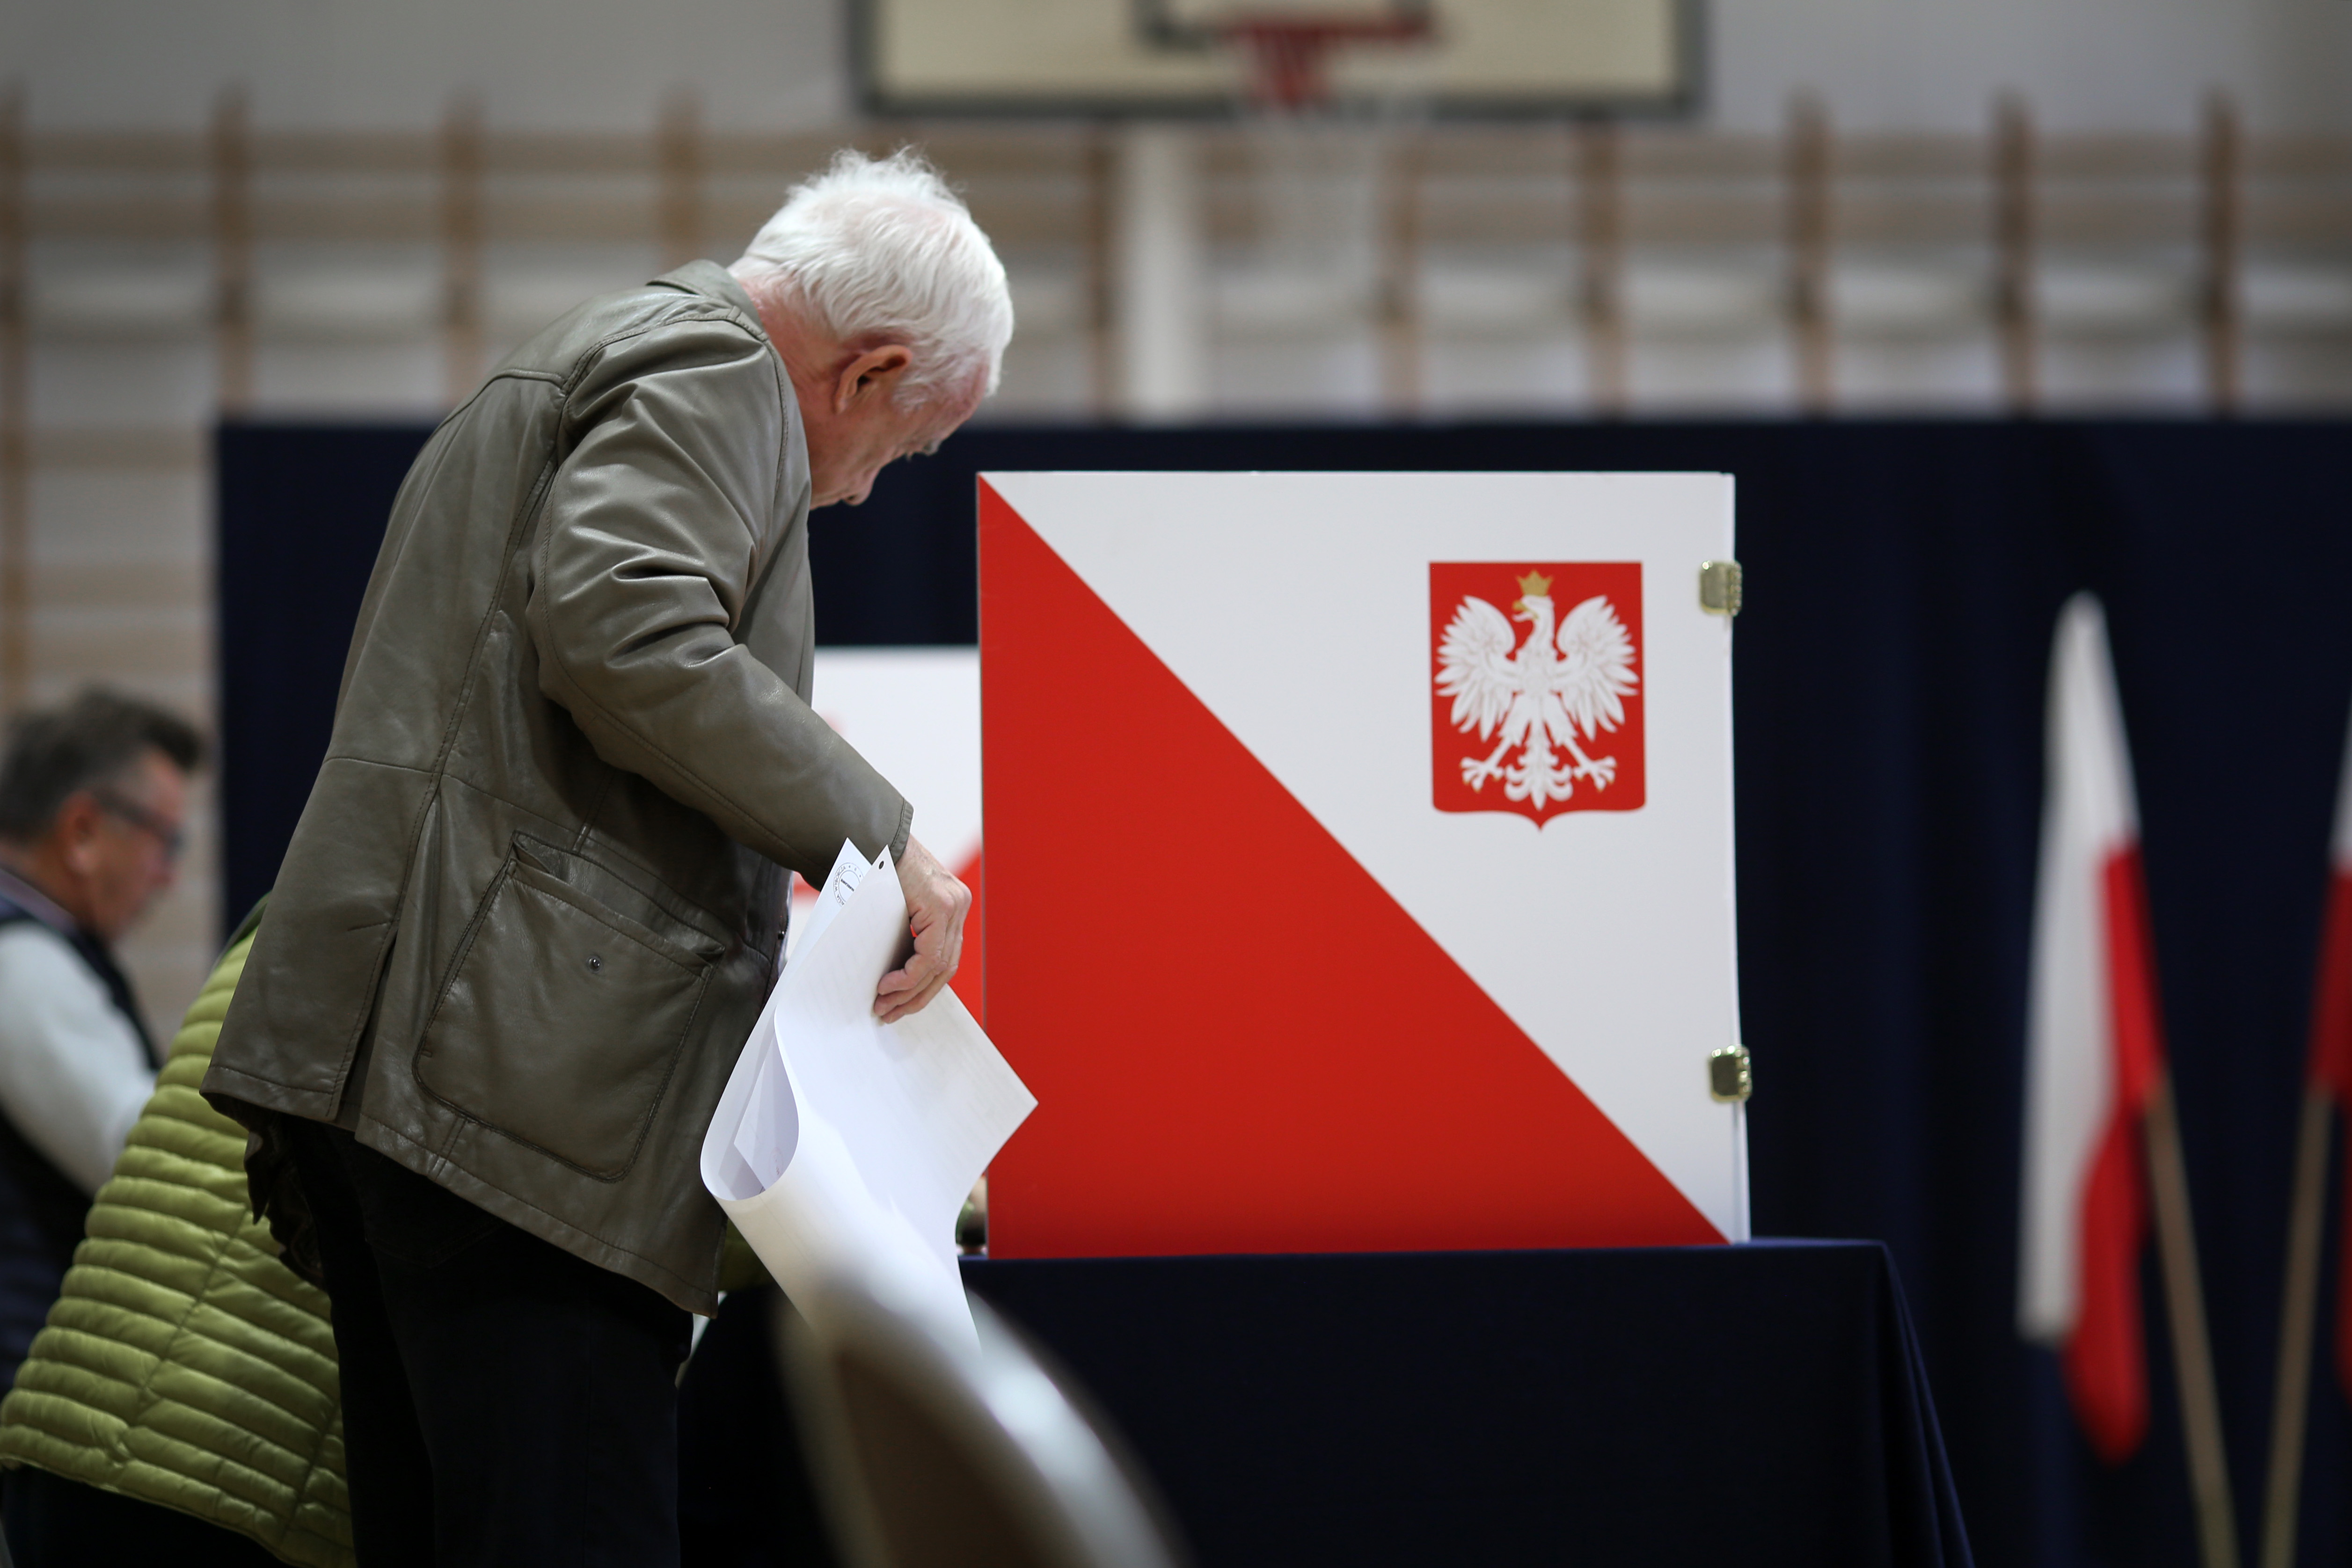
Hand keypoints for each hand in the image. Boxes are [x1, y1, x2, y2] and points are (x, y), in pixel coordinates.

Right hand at [874, 835, 969, 1022]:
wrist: (872, 837)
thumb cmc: (878, 870)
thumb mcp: (898, 907)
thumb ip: (906, 933)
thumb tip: (894, 972)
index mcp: (952, 907)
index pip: (945, 959)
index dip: (923, 988)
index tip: (899, 1004)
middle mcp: (958, 906)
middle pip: (945, 968)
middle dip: (916, 996)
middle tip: (891, 1012)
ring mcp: (953, 905)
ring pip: (938, 966)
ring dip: (909, 991)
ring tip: (884, 1004)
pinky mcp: (940, 907)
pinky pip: (929, 955)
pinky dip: (907, 977)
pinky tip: (888, 986)